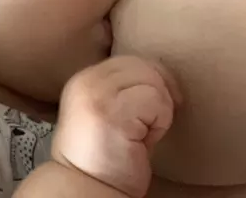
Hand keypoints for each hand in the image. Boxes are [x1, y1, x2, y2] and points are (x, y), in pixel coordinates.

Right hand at [51, 56, 180, 197]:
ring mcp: (97, 95)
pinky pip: (156, 101)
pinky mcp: (112, 113)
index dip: (152, 77)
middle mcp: (86, 81)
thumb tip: (158, 74)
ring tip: (145, 133)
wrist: (85, 190)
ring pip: (152, 80)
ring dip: (160, 109)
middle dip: (159, 91)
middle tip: (155, 121)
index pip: (129, 60)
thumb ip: (122, 88)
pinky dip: (160, 122)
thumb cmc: (104, 157)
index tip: (158, 104)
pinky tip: (146, 140)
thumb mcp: (107, 110)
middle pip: (142, 65)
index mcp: (84, 79)